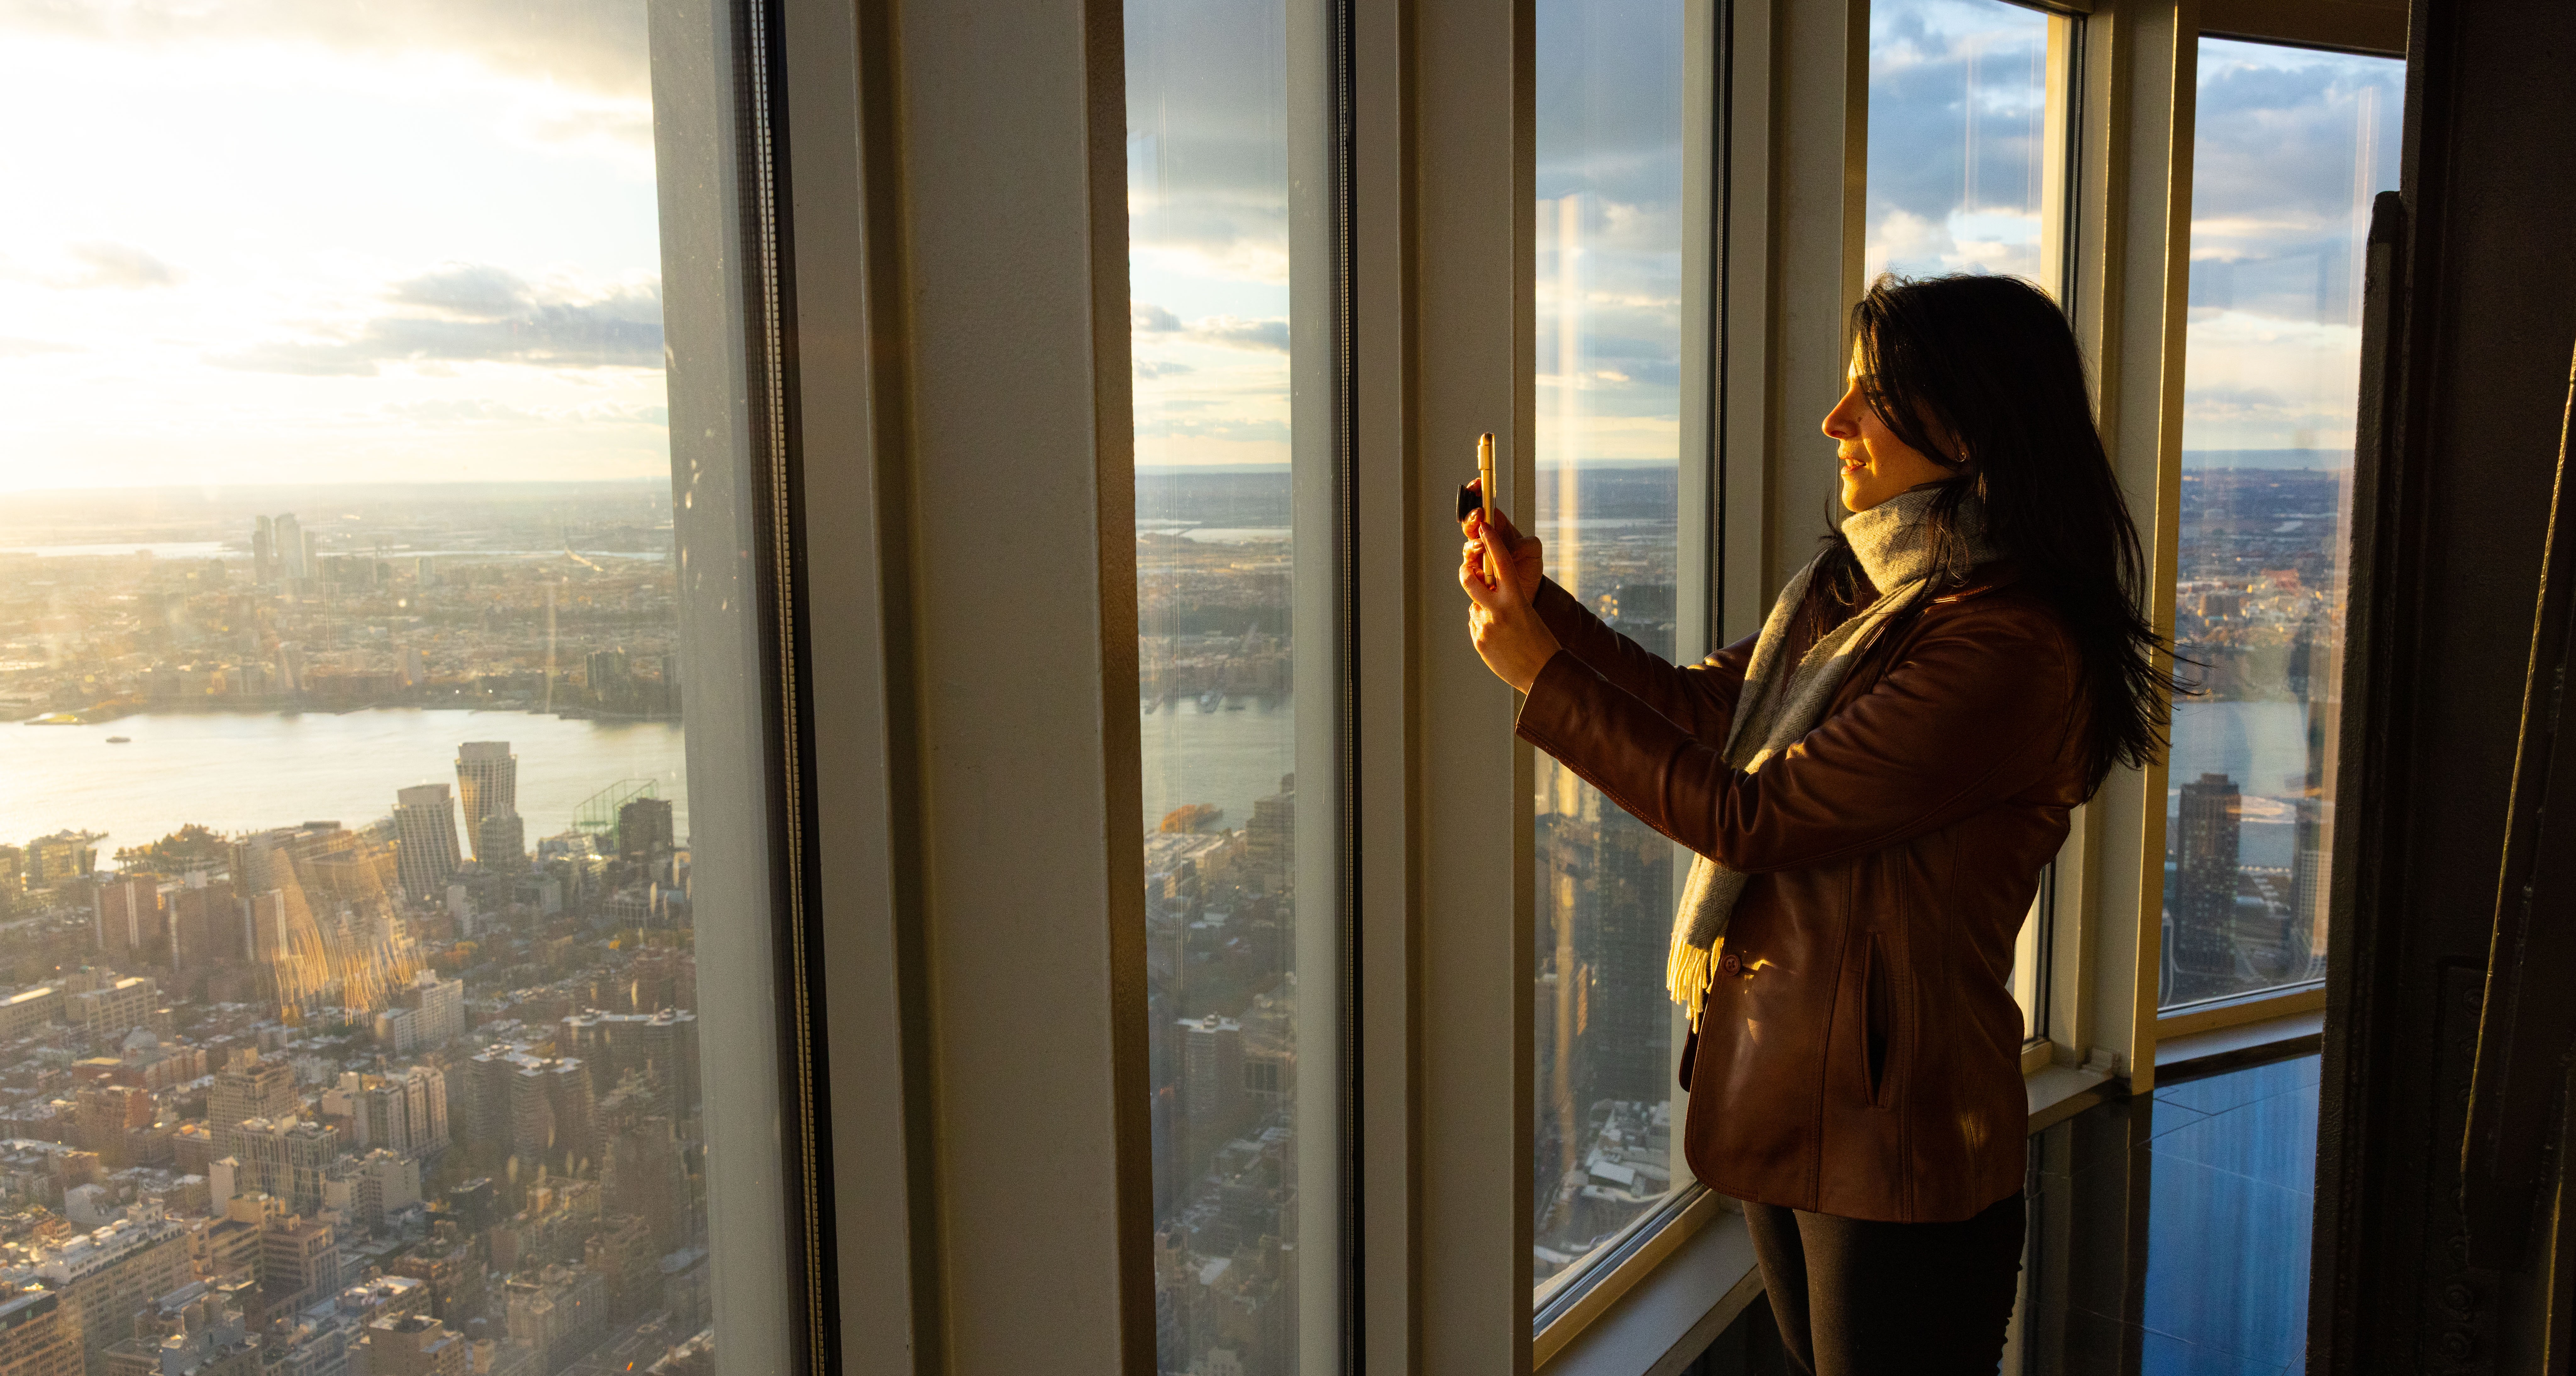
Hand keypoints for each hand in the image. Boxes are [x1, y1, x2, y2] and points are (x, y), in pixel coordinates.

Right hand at [1458, 479, 1544, 592]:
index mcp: (1499, 525)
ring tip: (1482, 546)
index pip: (1485, 505)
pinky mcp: (1476, 573)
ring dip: (1473, 543)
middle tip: (1479, 516)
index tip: (1477, 485)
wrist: (1528, 588)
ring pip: (1468, 544)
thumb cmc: (1529, 564)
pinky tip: (1479, 569)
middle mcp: (1485, 538)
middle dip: (1472, 517)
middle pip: (1471, 523)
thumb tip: (1512, 549)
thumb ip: (1528, 544)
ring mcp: (1479, 555)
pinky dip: (1471, 567)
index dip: (1479, 493)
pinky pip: (1467, 568)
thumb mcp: (1535, 550)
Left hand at [1458, 491, 1561, 693]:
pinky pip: (1476, 626)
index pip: (1502, 563)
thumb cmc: (1540, 641)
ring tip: (1505, 628)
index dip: (1492, 541)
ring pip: (1475, 607)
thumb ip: (1506, 600)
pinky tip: (1501, 641)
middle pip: (1469, 580)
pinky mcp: (1479, 642)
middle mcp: (1498, 610)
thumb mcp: (1527, 613)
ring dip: (1484, 611)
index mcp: (1517, 599)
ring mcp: (1485, 627)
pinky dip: (1485, 628)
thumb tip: (1485, 594)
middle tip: (1469, 571)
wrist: (1543, 674)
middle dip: (1466, 572)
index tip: (1484, 526)